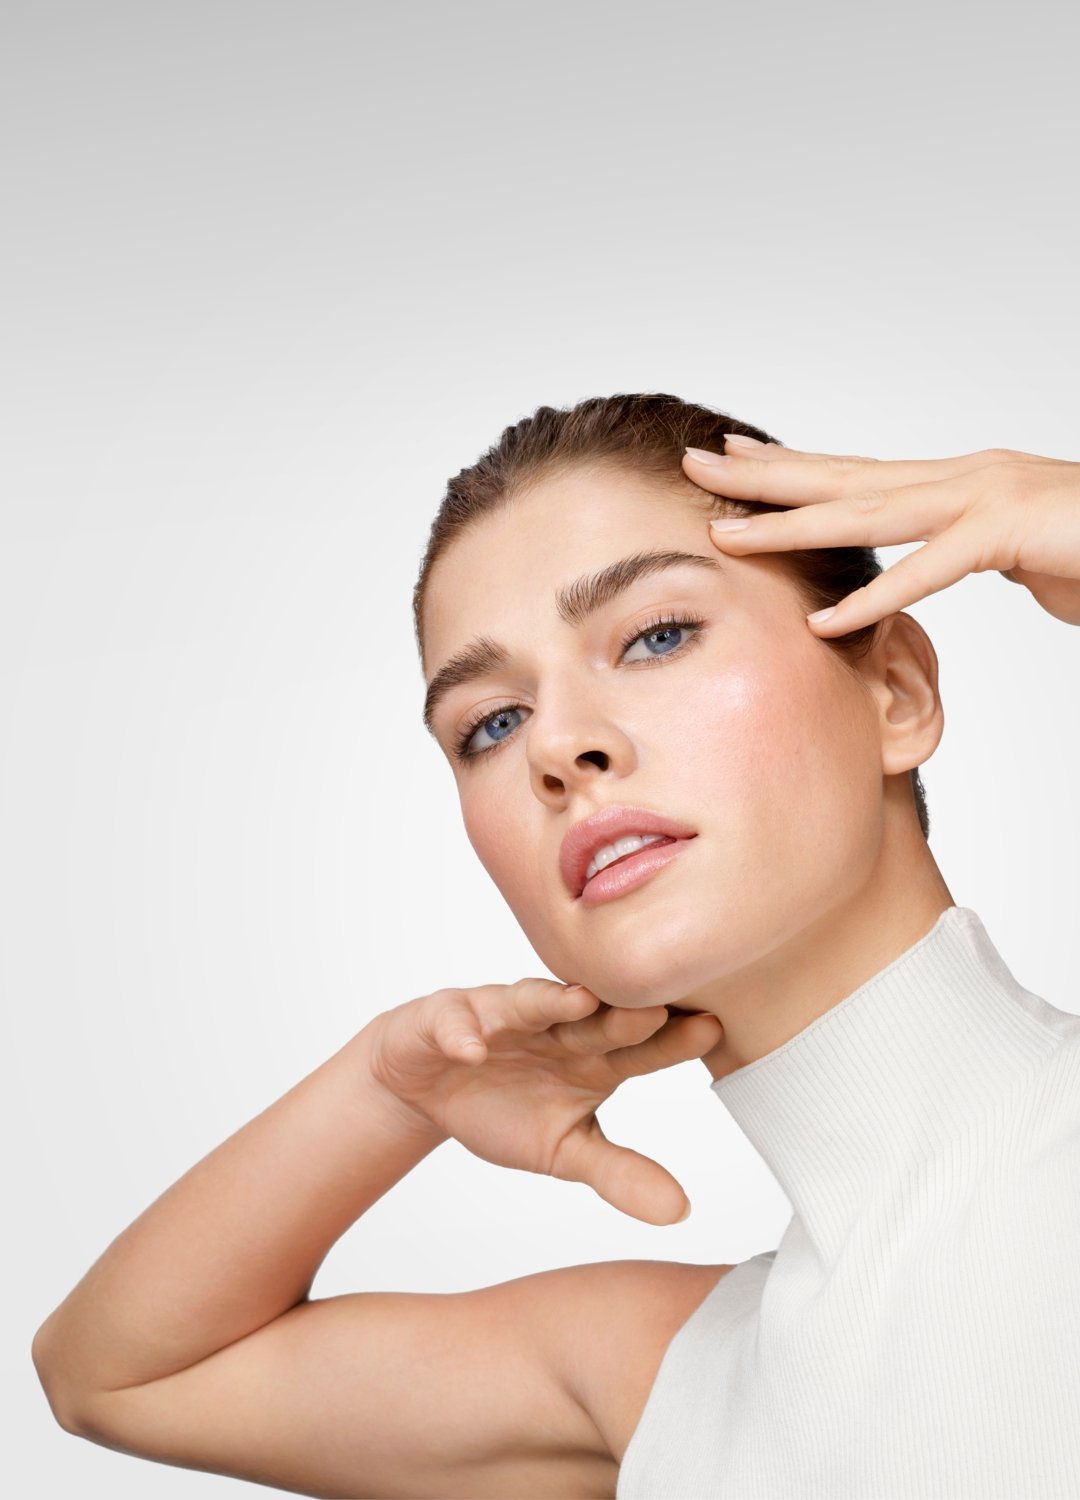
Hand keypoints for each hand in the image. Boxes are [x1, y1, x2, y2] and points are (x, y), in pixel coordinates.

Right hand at [362, 979, 722, 1225]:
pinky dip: (461, 1034)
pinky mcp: (448, 1017)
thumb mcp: (564, 1150)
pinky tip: (470, 1049)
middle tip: (659, 1010)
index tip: (714, 1031)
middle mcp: (555, 1025)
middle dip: (623, 1015)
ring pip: (529, 1002)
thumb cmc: (506, 1106)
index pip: (640, 1047)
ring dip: (552, 1002)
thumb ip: (619, 1173)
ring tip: (579, 1002)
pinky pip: (454, 1021)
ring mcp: (501, 1016)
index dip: (672, 1041)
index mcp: (593, 1056)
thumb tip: (682, 1211)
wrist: (429, 1086)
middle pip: (595, 1020)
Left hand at [683, 439, 1079, 633]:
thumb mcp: (1012, 550)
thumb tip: (928, 564)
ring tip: (728, 536)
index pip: (856, 471)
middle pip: (844, 477)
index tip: (729, 461)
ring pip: (872, 512)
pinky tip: (825, 620)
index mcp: (955, 483)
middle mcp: (961, 479)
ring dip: (794, 524)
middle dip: (763, 476)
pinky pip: (936, 567)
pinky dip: (879, 595)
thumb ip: (963, 551)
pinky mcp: (1016, 531)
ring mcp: (988, 498)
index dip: (789, 468)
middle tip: (694, 468)